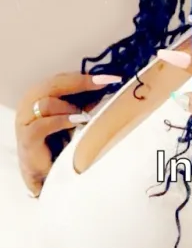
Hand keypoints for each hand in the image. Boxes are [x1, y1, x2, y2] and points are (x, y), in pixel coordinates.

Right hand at [15, 71, 119, 195]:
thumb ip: (84, 103)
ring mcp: (25, 120)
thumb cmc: (58, 142)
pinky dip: (62, 121)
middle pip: (53, 84)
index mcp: (38, 94)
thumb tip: (105, 88)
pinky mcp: (27, 138)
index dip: (85, 76)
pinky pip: (43, 124)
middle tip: (104, 84)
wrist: (44, 171)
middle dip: (82, 83)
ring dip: (70, 108)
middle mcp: (28, 103)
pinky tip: (77, 121)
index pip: (61, 78)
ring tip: (85, 117)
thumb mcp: (73, 117)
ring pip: (47, 103)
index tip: (110, 77)